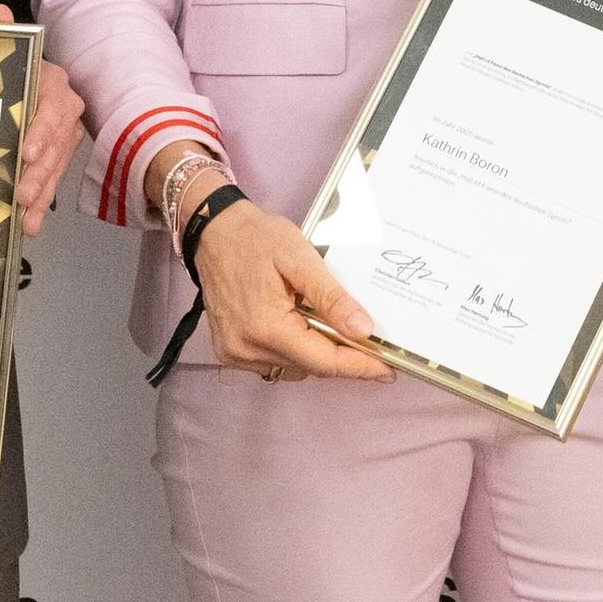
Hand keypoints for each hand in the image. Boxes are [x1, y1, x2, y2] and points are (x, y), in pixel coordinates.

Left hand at [0, 5, 80, 236]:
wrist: (11, 83)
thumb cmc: (6, 69)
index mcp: (51, 82)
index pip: (53, 106)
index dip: (43, 131)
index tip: (26, 152)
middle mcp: (63, 108)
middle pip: (56, 142)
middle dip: (40, 170)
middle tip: (22, 191)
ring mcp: (61, 134)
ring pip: (55, 165)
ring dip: (41, 191)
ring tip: (24, 213)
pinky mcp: (54, 155)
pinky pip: (50, 179)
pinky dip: (40, 203)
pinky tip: (28, 223)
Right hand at [191, 201, 393, 381]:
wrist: (214, 231)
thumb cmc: (256, 238)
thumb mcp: (300, 258)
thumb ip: (331, 297)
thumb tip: (363, 330)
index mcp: (265, 328)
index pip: (323, 361)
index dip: (359, 367)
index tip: (388, 370)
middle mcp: (246, 349)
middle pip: (310, 366)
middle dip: (344, 358)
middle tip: (374, 347)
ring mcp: (235, 353)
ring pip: (294, 367)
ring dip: (319, 354)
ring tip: (339, 331)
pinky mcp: (230, 351)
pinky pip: (275, 361)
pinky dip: (297, 350)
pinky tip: (307, 328)